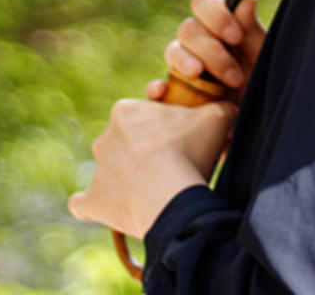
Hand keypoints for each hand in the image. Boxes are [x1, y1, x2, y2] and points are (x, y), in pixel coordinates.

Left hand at [68, 97, 235, 237]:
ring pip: (108, 169)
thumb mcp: (217, 117)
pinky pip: (84, 203)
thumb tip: (231, 107)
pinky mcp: (92, 201)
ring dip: (123, 177)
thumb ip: (222, 107)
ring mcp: (96, 170)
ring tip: (151, 190)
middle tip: (170, 163)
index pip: (143, 114)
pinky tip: (110, 208)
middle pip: (125, 141)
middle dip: (143, 150)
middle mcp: (104, 137)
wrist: (169, 194)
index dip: (161, 125)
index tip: (177, 138)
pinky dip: (94, 205)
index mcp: (126, 111)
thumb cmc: (190, 150)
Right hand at [147, 0, 266, 103]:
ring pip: (172, 51)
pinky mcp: (172, 95)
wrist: (253, 123)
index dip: (216, 15)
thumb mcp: (262, 57)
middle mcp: (197, 42)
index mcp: (218, 25)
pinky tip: (162, 92)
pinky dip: (155, 88)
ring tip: (202, 80)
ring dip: (186, 63)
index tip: (235, 37)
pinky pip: (154, 88)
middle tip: (235, 76)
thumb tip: (247, 0)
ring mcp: (182, 67)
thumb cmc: (259, 83)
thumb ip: (252, 30)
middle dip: (211, 50)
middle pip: (188, 28)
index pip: (204, 3)